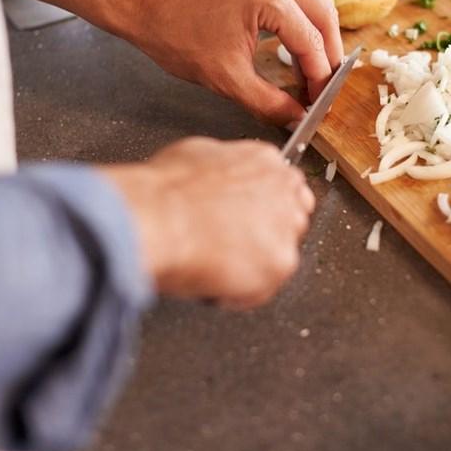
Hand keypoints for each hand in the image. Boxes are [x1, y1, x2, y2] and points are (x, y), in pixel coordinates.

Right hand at [98, 137, 313, 308]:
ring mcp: (286, 228)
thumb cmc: (165, 192)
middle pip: (292, 220)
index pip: (285, 187)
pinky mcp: (281, 263)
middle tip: (230, 247)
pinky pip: (262, 289)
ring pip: (278, 257)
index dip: (264, 209)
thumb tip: (215, 178)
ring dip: (251, 266)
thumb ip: (221, 168)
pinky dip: (238, 294)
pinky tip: (213, 281)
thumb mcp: (194, 155)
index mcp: (264, 161)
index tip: (248, 221)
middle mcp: (284, 191)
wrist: (158, 219)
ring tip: (214, 264)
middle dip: (265, 237)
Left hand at [121, 0, 343, 125]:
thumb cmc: (173, 32)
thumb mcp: (225, 77)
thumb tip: (295, 117)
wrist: (142, 2)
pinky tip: (296, 47)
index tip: (319, 101)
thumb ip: (268, 102)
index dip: (320, 78)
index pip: (312, 43)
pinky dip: (303, 21)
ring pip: (315, 2)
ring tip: (311, 71)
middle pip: (325, 15)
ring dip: (319, 37)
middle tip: (323, 87)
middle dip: (329, 55)